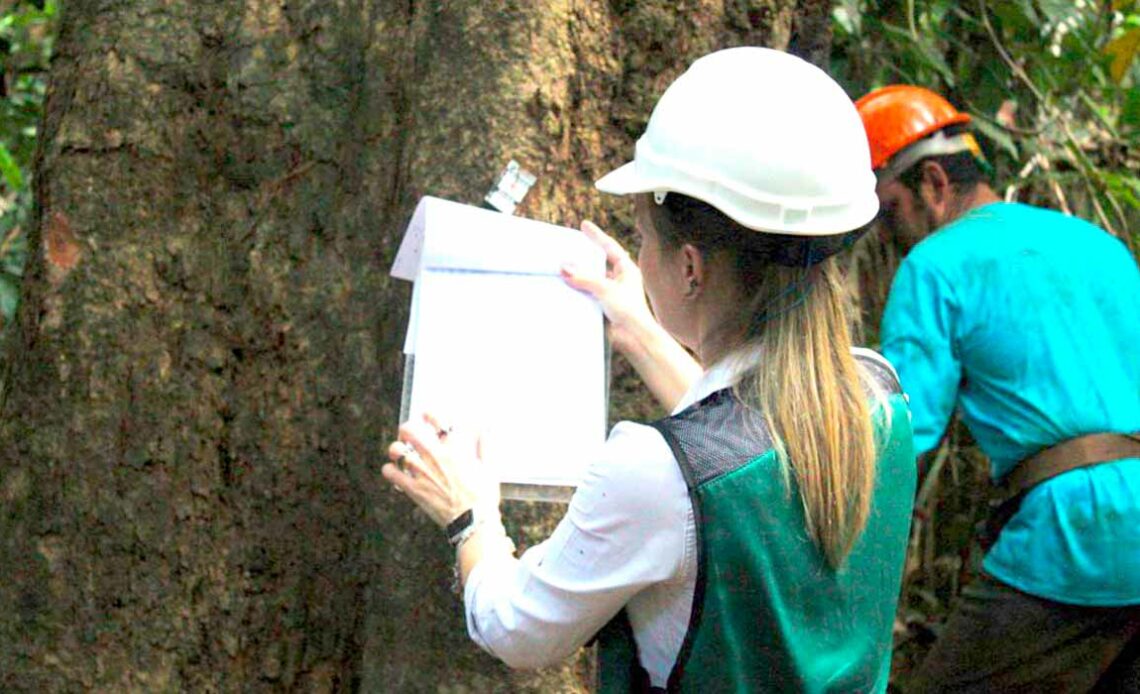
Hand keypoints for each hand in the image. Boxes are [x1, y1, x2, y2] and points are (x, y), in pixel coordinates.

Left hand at [382, 413, 500, 528]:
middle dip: (406, 429)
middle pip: (410, 430)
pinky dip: (390, 471)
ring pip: (397, 450)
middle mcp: (436, 456)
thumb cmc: (483, 496)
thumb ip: (485, 448)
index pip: (438, 421)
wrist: (473, 521)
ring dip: (396, 450)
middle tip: (407, 434)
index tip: (426, 416)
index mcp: (455, 448)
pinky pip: (391, 473)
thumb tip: (483, 433)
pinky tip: (394, 472)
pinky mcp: (414, 488)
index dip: (429, 415)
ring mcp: (422, 472)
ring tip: (399, 453)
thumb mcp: (489, 469)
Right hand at [561, 220, 656, 354]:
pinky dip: (579, 289)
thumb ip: (584, 277)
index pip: (610, 247)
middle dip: (586, 255)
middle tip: (572, 244)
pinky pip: (589, 293)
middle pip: (600, 262)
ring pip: (593, 278)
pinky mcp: (605, 306)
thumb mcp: (604, 289)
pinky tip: (568, 287)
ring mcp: (612, 293)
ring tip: (564, 266)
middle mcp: (620, 280)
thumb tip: (565, 267)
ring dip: (580, 274)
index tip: (584, 225)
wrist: (634, 336)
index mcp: (627, 270)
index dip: (596, 236)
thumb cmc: (629, 311)